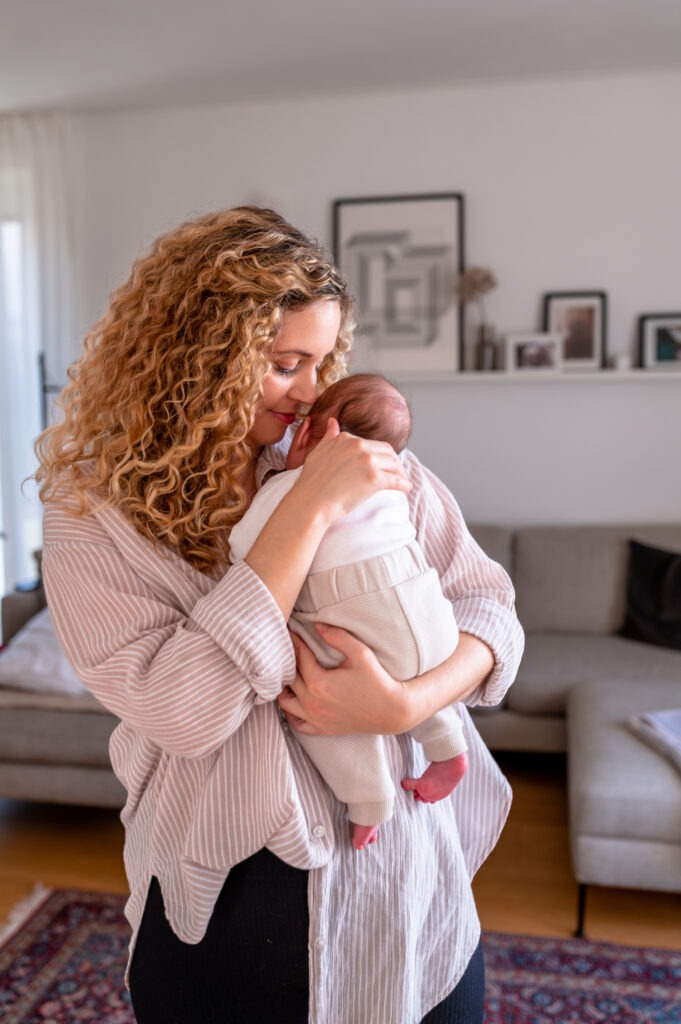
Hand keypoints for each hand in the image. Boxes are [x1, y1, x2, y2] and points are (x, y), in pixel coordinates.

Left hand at [277, 624, 411, 735]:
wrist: (392, 711)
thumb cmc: (378, 681)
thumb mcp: (361, 653)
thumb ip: (338, 636)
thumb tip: (317, 625)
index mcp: (319, 683)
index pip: (299, 657)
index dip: (295, 641)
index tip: (291, 630)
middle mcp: (312, 703)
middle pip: (289, 678)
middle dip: (287, 661)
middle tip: (288, 648)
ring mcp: (315, 718)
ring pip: (286, 702)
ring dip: (285, 687)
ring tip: (290, 674)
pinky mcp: (322, 728)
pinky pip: (296, 723)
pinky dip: (291, 711)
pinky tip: (297, 700)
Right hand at [292, 419, 410, 525]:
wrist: (311, 501)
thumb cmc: (312, 481)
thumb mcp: (318, 452)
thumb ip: (329, 437)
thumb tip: (333, 421)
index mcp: (347, 439)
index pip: (372, 444)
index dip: (380, 454)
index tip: (382, 463)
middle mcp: (358, 446)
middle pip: (387, 452)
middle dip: (394, 462)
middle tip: (396, 472)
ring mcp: (368, 461)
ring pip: (394, 465)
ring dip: (400, 473)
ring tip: (402, 481)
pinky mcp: (374, 478)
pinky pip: (396, 480)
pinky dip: (403, 484)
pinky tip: (405, 488)